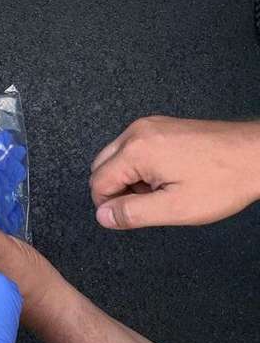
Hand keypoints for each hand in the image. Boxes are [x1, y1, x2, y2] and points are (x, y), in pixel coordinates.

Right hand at [90, 116, 259, 228]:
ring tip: (161, 190)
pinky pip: (132, 148)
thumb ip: (132, 213)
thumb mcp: (175, 208)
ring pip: (115, 158)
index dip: (109, 205)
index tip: (130, 215)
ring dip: (129, 178)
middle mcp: (137, 132)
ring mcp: (148, 126)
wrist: (255, 154)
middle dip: (117, 190)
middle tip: (148, 203)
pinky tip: (166, 176)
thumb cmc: (223, 179)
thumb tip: (103, 216)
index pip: (97, 182)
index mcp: (135, 150)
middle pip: (101, 167)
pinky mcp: (160, 126)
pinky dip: (140, 166)